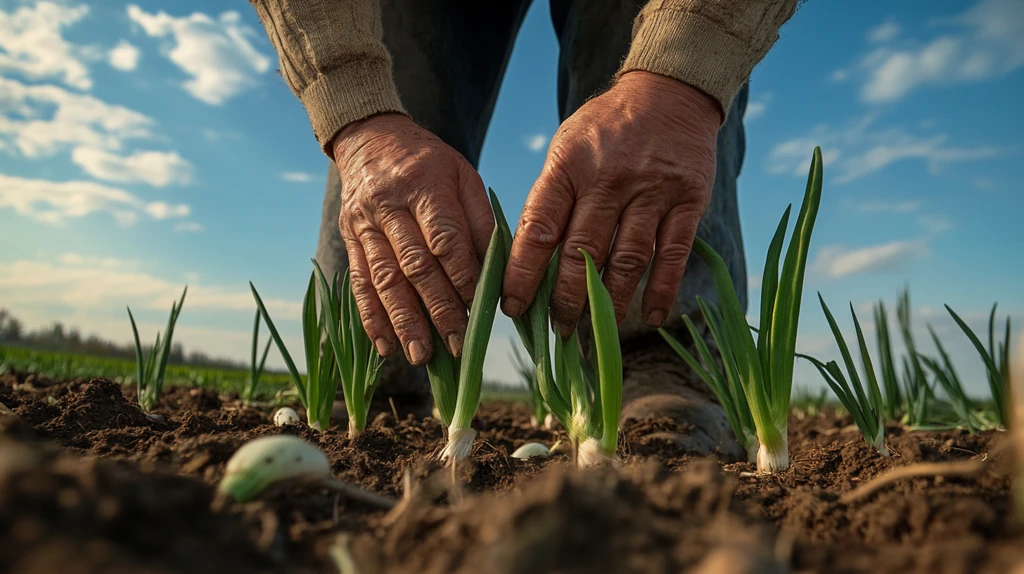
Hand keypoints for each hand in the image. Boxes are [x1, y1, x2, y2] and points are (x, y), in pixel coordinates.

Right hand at [331, 113, 493, 364]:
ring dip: (403, 321)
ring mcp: (363, 224)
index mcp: (424, 184)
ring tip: (421, 356)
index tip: (479, 308)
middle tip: (456, 345)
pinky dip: (372, 318)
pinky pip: (359, 283)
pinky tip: (385, 346)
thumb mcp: (464, 176)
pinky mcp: (349, 239)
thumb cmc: (429, 162)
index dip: (461, 276)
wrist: (370, 138)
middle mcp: (389, 205)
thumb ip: (481, 223)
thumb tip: (497, 274)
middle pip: (414, 264)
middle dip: (437, 309)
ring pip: (383, 279)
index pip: (444, 237)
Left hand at [501, 71, 722, 335]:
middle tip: (554, 332)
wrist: (668, 91)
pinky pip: (672, 254)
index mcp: (569, 165)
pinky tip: (649, 317)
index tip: (512, 307)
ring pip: (626, 259)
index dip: (523, 272)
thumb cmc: (605, 128)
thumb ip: (551, 198)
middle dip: (564, 299)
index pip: (539, 228)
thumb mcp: (566, 147)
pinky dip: (661, 290)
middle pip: (582, 252)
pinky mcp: (688, 200)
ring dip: (607, 302)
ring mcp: (652, 190)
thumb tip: (527, 259)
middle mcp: (610, 178)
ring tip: (591, 331)